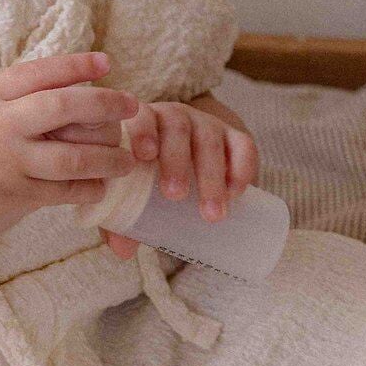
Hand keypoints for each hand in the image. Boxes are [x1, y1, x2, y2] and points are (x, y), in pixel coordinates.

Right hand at [0, 51, 142, 253]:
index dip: (75, 64)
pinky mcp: (11, 197)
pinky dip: (87, 188)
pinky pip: (62, 191)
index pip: (38, 72)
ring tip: (126, 158)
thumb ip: (1, 103)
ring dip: (107, 156)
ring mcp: (5, 162)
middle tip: (132, 105)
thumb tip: (50, 90)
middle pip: (63, 105)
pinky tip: (99, 188)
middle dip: (105, 103)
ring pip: (71, 155)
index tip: (106, 63)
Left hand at [94, 97, 260, 262]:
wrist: (186, 163)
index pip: (141, 116)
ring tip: (209, 212)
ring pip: (210, 140)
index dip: (142, 130)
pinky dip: (241, 168)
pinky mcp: (235, 137)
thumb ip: (122, 215)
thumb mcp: (131, 190)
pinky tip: (236, 194)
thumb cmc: (148, 176)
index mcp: (144, 124)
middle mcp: (176, 117)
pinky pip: (243, 145)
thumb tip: (123, 249)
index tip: (144, 156)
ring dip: (210, 175)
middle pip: (177, 128)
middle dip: (176, 161)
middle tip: (174, 195)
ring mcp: (207, 125)